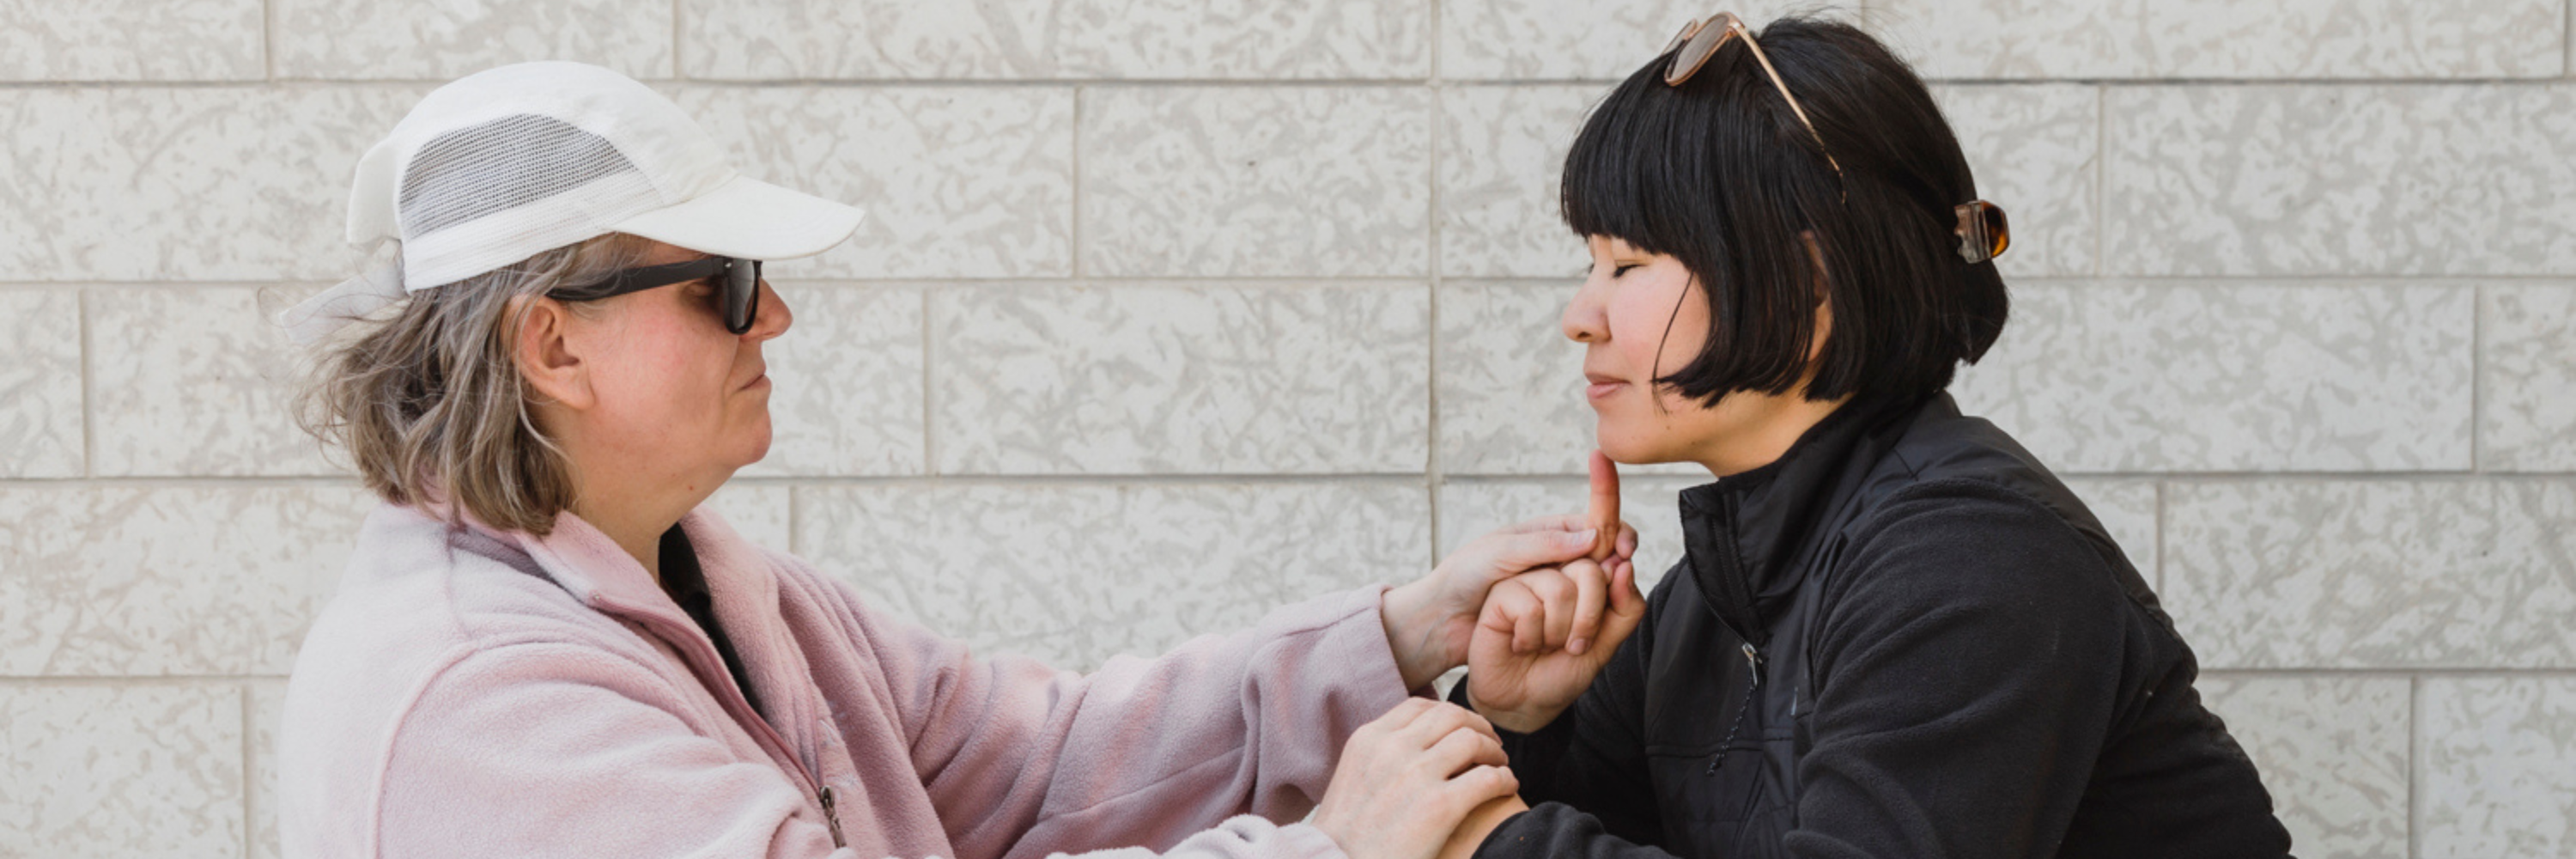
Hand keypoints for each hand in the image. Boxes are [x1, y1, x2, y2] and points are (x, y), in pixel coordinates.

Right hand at [1310, 700, 1520, 858]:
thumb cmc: (1345, 838)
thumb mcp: (1351, 780)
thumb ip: (1378, 758)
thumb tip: (1408, 749)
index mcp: (1369, 740)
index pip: (1420, 707)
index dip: (1450, 715)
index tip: (1462, 730)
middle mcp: (1392, 749)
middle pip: (1451, 715)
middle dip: (1477, 726)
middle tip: (1490, 744)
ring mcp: (1416, 775)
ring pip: (1473, 740)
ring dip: (1494, 751)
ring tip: (1500, 765)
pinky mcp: (1440, 806)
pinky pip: (1488, 778)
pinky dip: (1504, 779)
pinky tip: (1507, 787)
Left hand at [1381, 454, 1637, 689]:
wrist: (1444, 618)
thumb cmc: (1466, 575)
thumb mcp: (1502, 551)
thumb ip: (1545, 544)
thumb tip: (1593, 537)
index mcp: (1550, 532)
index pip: (1597, 523)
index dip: (1616, 531)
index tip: (1623, 549)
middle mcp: (1560, 559)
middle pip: (1605, 557)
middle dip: (1615, 567)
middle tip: (1616, 578)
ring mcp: (1560, 589)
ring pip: (1598, 589)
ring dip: (1601, 597)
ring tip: (1594, 599)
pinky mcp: (1555, 617)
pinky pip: (1583, 616)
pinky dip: (1588, 620)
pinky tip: (1584, 627)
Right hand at [1465, 557, 1647, 733]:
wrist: (1525, 702)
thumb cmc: (1561, 671)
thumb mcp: (1607, 644)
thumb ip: (1626, 608)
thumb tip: (1625, 567)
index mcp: (1581, 580)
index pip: (1610, 568)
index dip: (1609, 603)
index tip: (1594, 634)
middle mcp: (1555, 573)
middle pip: (1588, 571)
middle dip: (1587, 621)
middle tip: (1573, 646)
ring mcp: (1527, 581)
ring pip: (1559, 590)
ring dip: (1556, 634)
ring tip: (1542, 645)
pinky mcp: (1501, 594)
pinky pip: (1529, 608)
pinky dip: (1530, 638)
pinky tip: (1520, 645)